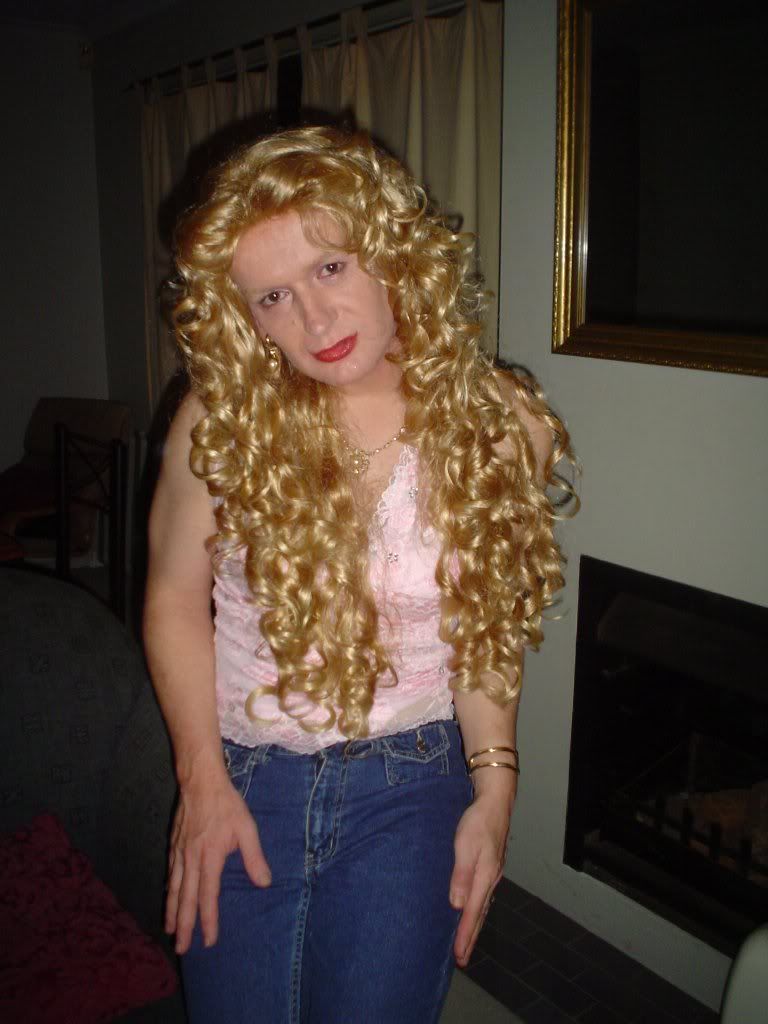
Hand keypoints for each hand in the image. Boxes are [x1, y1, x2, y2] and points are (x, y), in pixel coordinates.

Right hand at [166, 768, 271, 953]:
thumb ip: (254, 857)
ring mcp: (179, 853)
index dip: (208, 920)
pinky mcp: (174, 845)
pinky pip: (170, 875)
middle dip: (184, 926)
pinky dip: (169, 892)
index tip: (208, 941)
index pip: (208, 896)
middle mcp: (190, 860)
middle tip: (181, 948)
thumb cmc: (226, 804)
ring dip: (173, 912)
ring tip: (170, 930)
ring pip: (175, 889)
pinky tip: (169, 898)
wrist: (200, 781)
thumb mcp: (246, 828)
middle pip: (186, 900)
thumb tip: (264, 883)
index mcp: (209, 858)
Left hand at [449, 792, 511, 966]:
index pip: (473, 913)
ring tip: (466, 941)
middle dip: (471, 937)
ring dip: (474, 925)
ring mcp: (492, 873)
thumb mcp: (465, 845)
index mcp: (485, 877)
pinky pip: (483, 895)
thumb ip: (461, 875)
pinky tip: (472, 909)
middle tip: (462, 959)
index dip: (465, 935)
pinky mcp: (490, 865)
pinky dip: (477, 909)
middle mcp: (491, 879)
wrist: (496, 801)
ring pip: (482, 906)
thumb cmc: (478, 821)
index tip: (458, 956)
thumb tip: (456, 905)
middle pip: (480, 914)